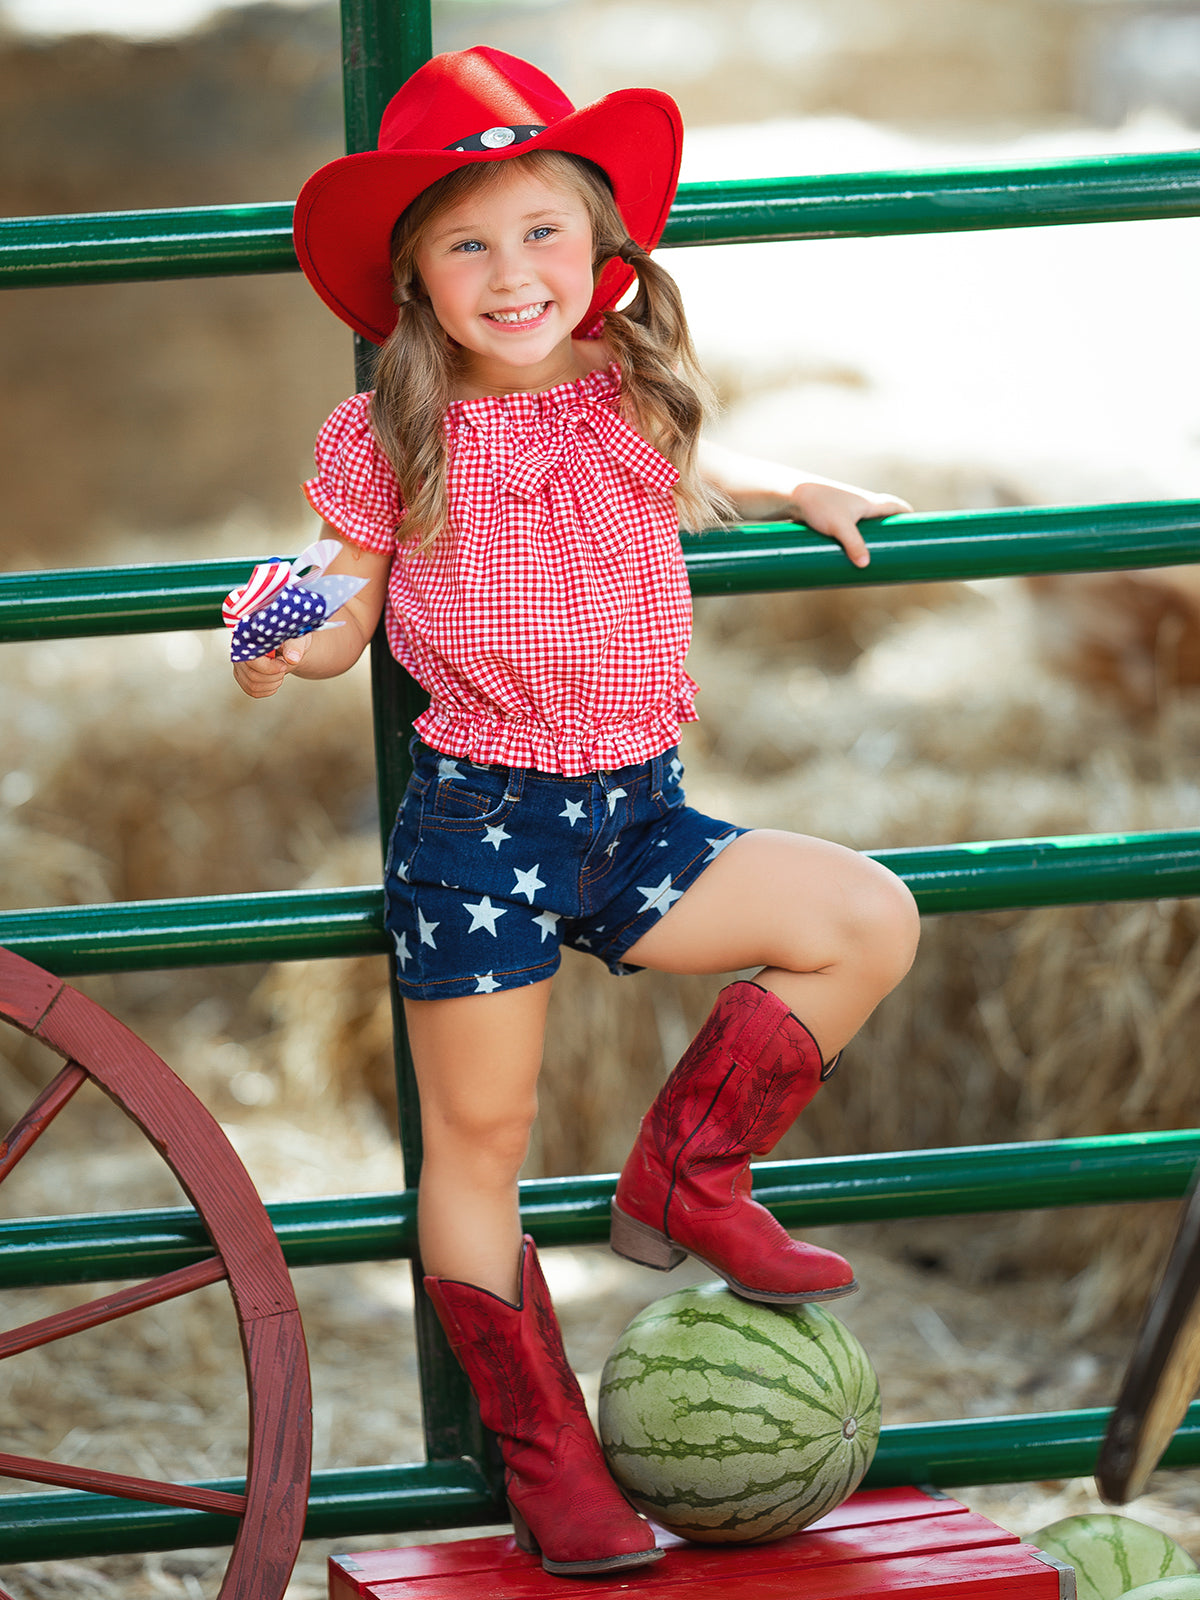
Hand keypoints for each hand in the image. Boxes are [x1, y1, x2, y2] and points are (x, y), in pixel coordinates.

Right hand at [232, 632, 312, 697]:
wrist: (289, 649)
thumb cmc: (290, 641)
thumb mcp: (296, 639)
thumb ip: (294, 646)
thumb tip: (292, 659)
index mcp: (249, 639)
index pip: (251, 660)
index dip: (268, 667)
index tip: (283, 666)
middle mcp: (239, 653)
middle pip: (252, 675)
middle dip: (274, 676)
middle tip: (283, 667)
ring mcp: (239, 667)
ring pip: (252, 686)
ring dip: (273, 683)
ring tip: (280, 672)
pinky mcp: (243, 678)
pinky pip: (254, 692)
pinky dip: (269, 689)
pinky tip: (275, 679)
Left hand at [787, 480, 911, 569]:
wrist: (791, 494)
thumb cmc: (818, 505)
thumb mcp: (840, 527)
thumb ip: (854, 545)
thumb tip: (865, 565)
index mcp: (869, 502)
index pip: (895, 506)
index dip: (907, 516)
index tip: (917, 527)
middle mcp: (859, 504)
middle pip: (881, 517)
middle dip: (888, 531)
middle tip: (894, 548)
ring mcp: (844, 510)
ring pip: (863, 524)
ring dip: (869, 536)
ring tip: (872, 556)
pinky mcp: (830, 517)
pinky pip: (847, 529)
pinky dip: (852, 539)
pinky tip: (848, 552)